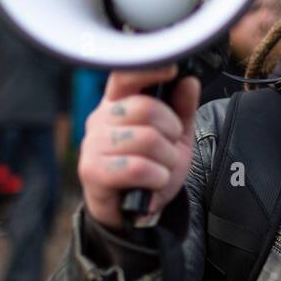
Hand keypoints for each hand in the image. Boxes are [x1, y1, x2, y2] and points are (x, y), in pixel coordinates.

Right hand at [79, 64, 200, 229]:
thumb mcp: (175, 137)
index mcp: (117, 103)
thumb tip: (189, 81)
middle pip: (146, 108)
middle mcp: (100, 119)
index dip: (149, 70)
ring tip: (163, 168)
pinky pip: (137, 167)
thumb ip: (183, 109)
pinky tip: (153, 182)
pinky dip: (156, 177)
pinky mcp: (91, 171)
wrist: (133, 210)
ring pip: (145, 139)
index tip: (171, 71)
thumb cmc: (150, 166)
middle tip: (171, 146)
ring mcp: (92, 144)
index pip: (125, 75)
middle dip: (172, 130)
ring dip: (167, 159)